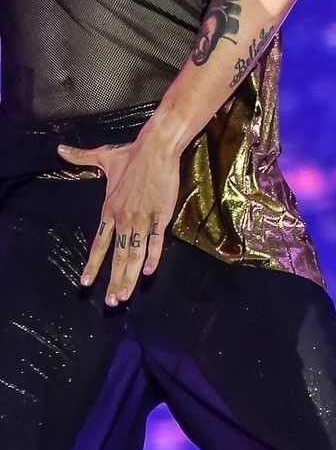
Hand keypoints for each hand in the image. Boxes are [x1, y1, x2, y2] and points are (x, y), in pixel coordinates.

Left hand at [58, 130, 180, 304]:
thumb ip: (81, 157)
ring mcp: (142, 218)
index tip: (85, 283)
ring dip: (130, 276)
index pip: (99, 243)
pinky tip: (150, 272)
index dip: (92, 264)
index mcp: (109, 210)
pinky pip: (156, 241)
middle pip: (118, 256)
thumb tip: (60, 148)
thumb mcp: (103, 156)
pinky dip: (153, 256)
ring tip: (125, 295)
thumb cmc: (130, 153)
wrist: (156, 148)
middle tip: (111, 302)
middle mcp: (123, 218)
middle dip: (114, 281)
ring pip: (135, 254)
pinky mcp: (161, 215)